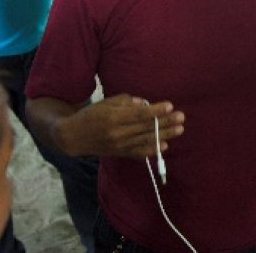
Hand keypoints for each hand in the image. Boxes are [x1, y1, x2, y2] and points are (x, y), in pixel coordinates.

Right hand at [60, 94, 184, 158]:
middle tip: (181, 117)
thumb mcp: (106, 102)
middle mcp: (117, 133)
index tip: (170, 106)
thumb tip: (144, 104)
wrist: (74, 137)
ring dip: (164, 135)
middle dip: (165, 122)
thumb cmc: (91, 115)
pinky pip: (138, 153)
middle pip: (145, 128)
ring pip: (145, 140)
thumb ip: (125, 102)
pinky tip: (164, 146)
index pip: (138, 114)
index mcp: (113, 117)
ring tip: (179, 129)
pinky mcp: (120, 154)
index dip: (155, 111)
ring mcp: (119, 145)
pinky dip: (151, 150)